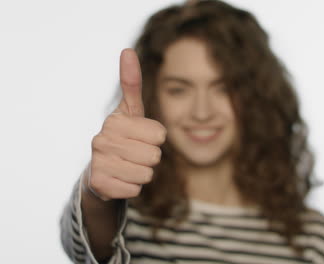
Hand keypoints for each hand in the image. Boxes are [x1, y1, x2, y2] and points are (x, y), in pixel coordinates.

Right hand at [84, 48, 165, 200]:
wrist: (100, 171)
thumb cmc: (123, 138)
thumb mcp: (130, 111)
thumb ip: (131, 83)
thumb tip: (127, 50)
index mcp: (115, 120)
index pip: (160, 134)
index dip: (156, 139)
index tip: (140, 137)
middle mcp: (101, 139)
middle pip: (154, 156)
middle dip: (150, 158)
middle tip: (134, 155)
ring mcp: (98, 162)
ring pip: (146, 174)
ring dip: (141, 174)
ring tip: (127, 167)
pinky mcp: (99, 183)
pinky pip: (135, 190)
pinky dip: (132, 188)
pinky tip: (120, 180)